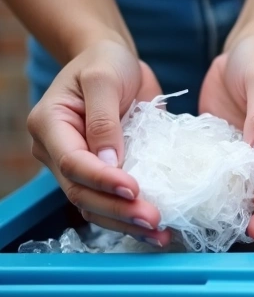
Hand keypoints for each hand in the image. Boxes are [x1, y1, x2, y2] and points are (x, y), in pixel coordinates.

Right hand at [26, 39, 171, 245]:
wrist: (114, 63)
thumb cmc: (106, 62)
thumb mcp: (105, 78)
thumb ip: (105, 118)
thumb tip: (111, 160)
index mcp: (50, 125)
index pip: (72, 163)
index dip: (102, 180)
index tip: (134, 189)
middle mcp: (58, 151)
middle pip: (82, 193)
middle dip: (118, 210)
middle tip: (154, 220)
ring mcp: (80, 167)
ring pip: (95, 206)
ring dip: (127, 223)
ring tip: (160, 235)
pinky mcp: (103, 174)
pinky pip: (112, 202)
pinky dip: (133, 218)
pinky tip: (159, 231)